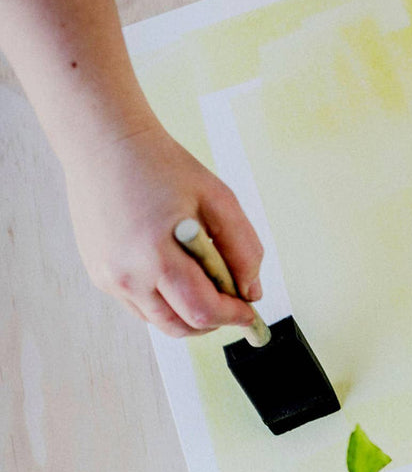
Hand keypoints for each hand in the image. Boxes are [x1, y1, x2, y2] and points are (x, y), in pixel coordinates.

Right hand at [65, 121, 263, 337]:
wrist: (105, 145)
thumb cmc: (162, 166)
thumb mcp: (218, 199)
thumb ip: (243, 249)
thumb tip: (251, 293)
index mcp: (155, 253)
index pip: (202, 310)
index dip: (233, 317)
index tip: (249, 312)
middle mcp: (126, 274)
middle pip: (180, 326)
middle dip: (213, 321)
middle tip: (231, 303)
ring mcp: (109, 278)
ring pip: (160, 322)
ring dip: (189, 315)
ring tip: (204, 284)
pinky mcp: (100, 276)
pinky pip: (141, 307)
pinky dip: (165, 302)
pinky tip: (174, 273)